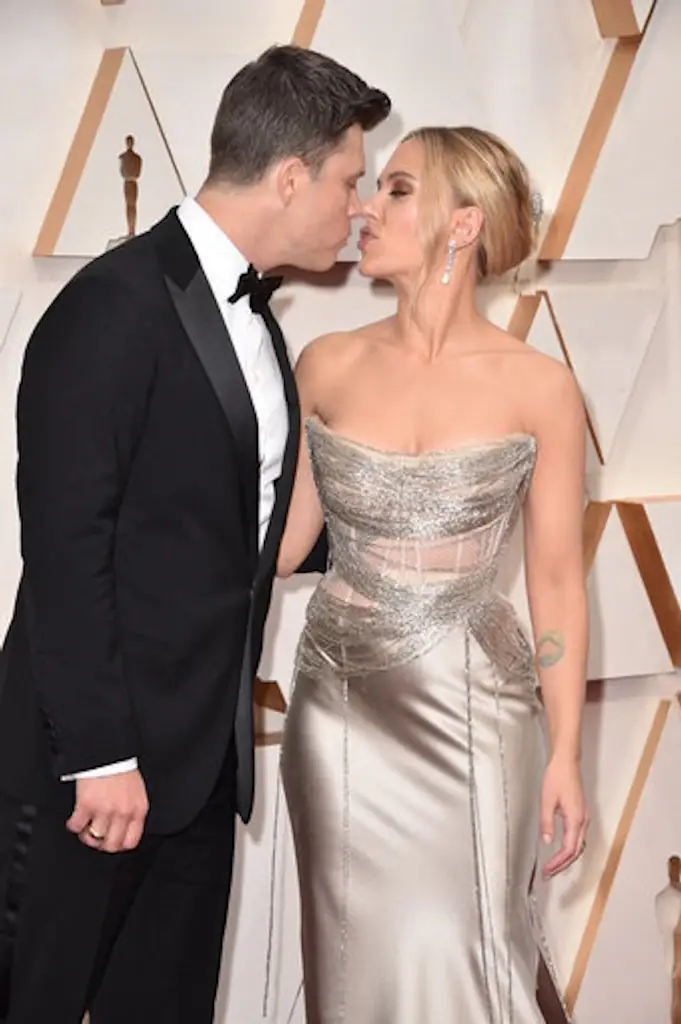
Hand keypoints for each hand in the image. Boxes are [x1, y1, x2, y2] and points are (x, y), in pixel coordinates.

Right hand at [66, 769, 148, 853]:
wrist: (109, 753)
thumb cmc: (122, 770)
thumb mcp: (137, 792)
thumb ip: (132, 811)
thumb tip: (123, 829)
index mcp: (138, 810)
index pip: (130, 841)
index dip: (118, 845)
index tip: (111, 842)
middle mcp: (123, 813)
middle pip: (111, 844)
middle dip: (101, 844)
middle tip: (95, 837)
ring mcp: (104, 810)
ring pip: (93, 837)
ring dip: (86, 834)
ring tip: (85, 827)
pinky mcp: (86, 805)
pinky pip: (76, 826)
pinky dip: (74, 825)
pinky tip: (76, 819)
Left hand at [540, 755, 587, 877]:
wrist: (567, 762)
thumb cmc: (557, 777)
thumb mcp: (547, 800)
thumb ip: (547, 823)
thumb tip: (547, 842)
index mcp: (576, 820)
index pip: (569, 849)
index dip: (558, 863)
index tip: (547, 870)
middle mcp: (583, 821)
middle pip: (576, 851)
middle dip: (562, 864)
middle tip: (549, 873)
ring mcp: (584, 817)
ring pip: (579, 845)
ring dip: (567, 858)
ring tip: (553, 865)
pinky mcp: (581, 813)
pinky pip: (578, 837)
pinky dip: (570, 848)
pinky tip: (562, 849)